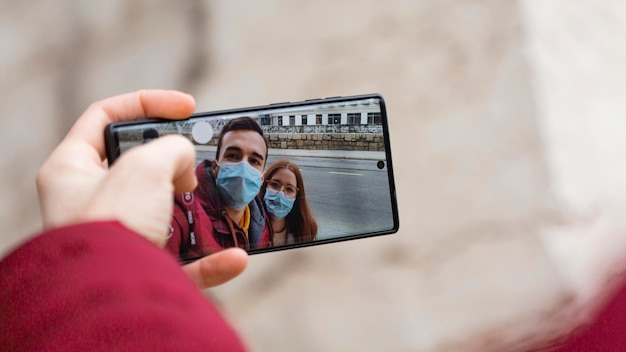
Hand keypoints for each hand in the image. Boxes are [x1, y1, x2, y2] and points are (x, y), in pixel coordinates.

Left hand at [36, 89, 247, 288]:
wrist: (110, 297)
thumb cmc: (112, 225)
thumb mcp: (145, 166)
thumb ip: (171, 148)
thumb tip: (185, 162)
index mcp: (71, 169)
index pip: (104, 116)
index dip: (147, 103)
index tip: (188, 106)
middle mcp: (88, 204)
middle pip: (137, 166)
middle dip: (173, 161)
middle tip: (196, 161)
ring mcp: (115, 240)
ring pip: (162, 214)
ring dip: (194, 210)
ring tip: (215, 202)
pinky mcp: (140, 272)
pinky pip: (181, 263)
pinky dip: (210, 261)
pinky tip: (234, 258)